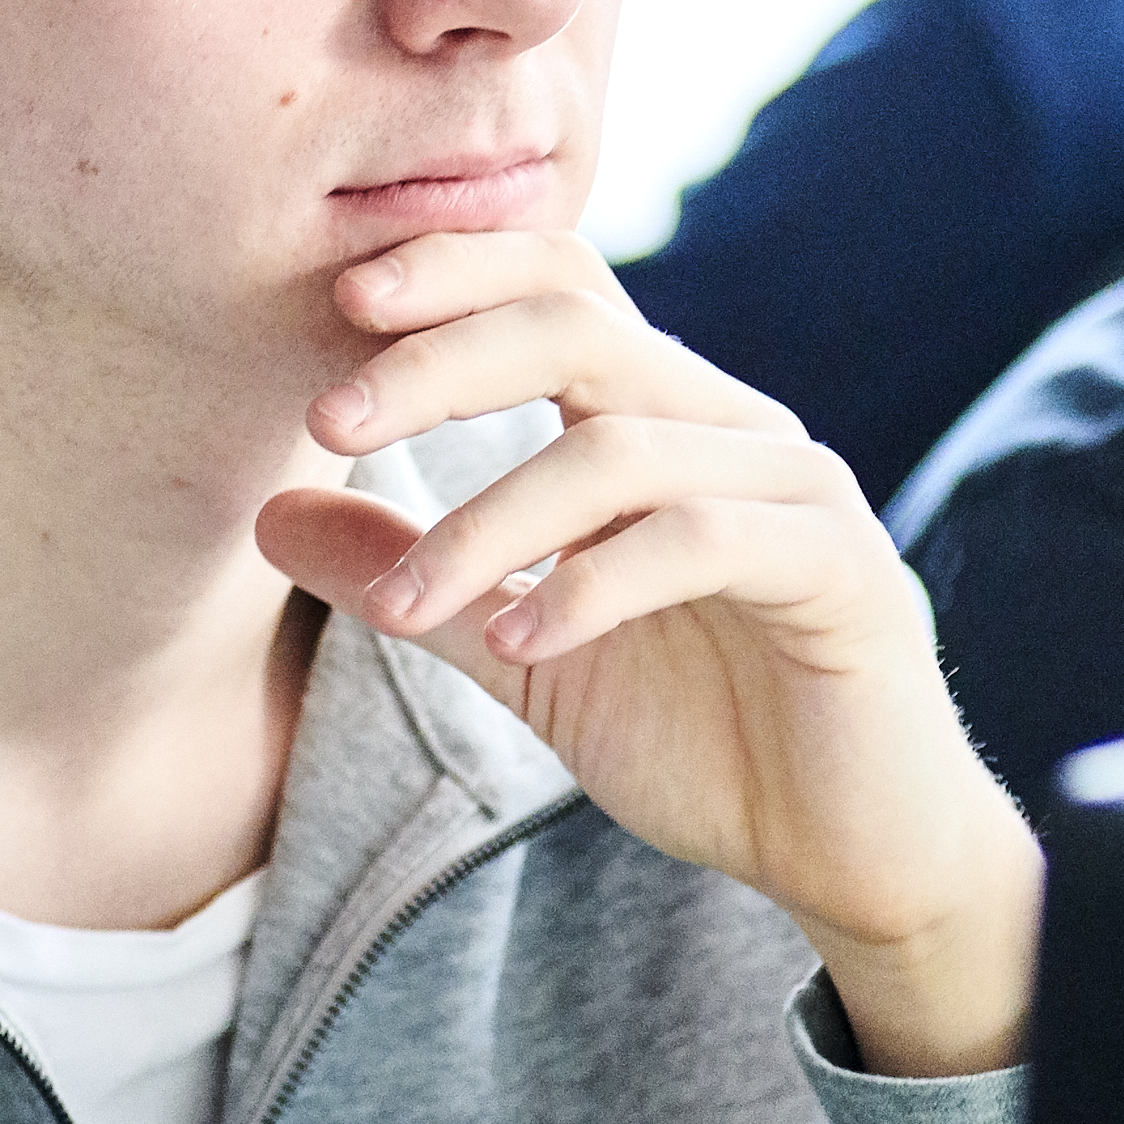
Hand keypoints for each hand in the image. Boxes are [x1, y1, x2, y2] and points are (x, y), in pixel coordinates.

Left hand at [251, 229, 1040, 1077]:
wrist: (854, 851)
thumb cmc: (705, 734)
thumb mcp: (519, 650)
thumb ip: (414, 577)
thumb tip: (269, 512)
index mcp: (662, 419)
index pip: (558, 286)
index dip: (453, 272)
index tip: (337, 303)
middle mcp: (732, 426)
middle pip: (578, 328)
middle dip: (441, 362)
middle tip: (327, 418)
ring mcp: (796, 490)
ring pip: (620, 447)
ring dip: (489, 521)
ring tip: (400, 602)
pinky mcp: (841, 572)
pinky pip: (701, 541)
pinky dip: (592, 585)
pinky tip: (518, 637)